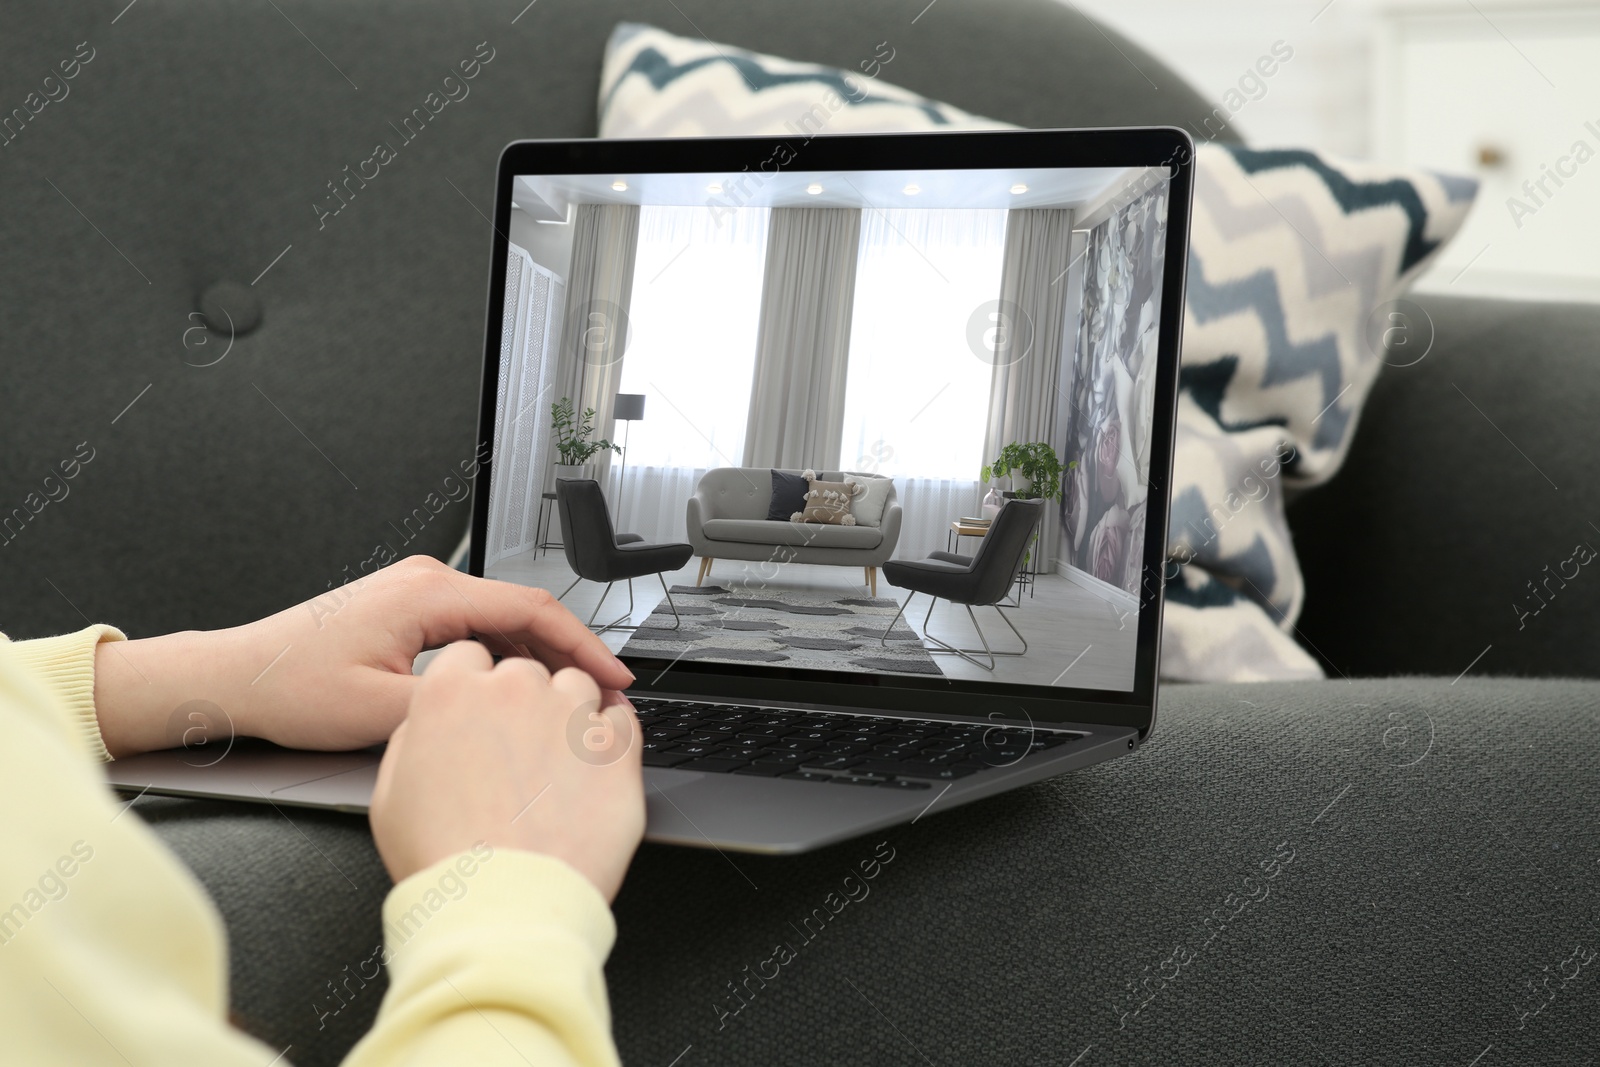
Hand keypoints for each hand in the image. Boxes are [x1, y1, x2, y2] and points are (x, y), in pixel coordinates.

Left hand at [93, 555, 634, 757]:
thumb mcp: (383, 711)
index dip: (582, 646)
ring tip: (566, 698)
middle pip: (524, 609)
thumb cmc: (292, 688)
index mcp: (428, 593)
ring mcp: (417, 591)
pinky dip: (504, 654)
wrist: (237, 677)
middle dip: (569, 653)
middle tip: (602, 696)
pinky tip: (516, 688)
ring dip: (537, 656)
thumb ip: (457, 706)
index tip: (614, 676)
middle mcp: (427, 580)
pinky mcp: (407, 608)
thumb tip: (511, 711)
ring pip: (501, 619)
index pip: (531, 609)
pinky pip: (474, 625)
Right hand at [369, 640, 644, 900]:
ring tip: (557, 762)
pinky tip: (594, 764)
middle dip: (522, 702)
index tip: (483, 711)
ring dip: (569, 712)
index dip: (476, 686)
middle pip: (526, 671)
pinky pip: (622, 718)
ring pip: (578, 685)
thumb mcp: (390, 793)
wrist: (503, 907)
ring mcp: (570, 716)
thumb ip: (414, 738)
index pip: (471, 656)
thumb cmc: (445, 861)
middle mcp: (514, 691)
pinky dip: (611, 735)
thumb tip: (433, 724)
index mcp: (452, 693)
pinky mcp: (615, 747)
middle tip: (517, 752)